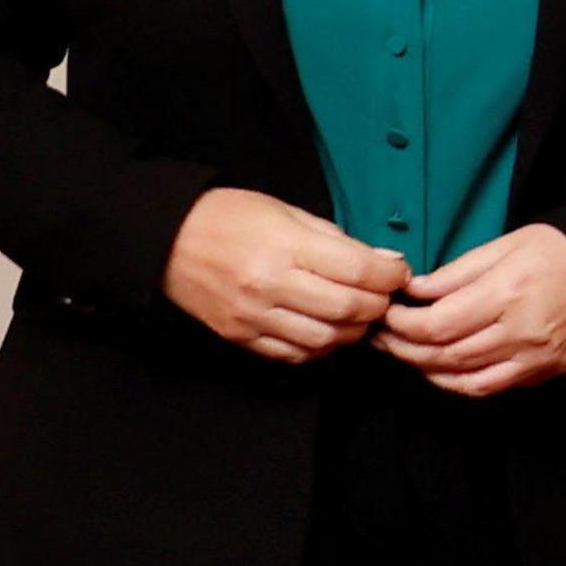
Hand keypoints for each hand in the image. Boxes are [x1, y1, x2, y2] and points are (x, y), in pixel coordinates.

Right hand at [162, 187, 412, 362]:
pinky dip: (321, 347)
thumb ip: (339, 240)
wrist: (167, 239)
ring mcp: (252, 315)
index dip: (391, 276)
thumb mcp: (289, 211)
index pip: (359, 271)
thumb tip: (386, 262)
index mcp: (286, 247)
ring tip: (359, 315)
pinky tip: (328, 330)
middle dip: (378, 306)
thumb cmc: (232, 216)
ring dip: (353, 331)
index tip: (398, 273)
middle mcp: (269, 285)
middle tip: (384, 296)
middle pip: (347, 310)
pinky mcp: (239, 336)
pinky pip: (293, 354)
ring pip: (324, 339)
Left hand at [372, 225, 565, 395]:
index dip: (401, 324)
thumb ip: (459, 271)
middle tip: (381, 337)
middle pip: (443, 355)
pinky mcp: (544, 371)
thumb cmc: (565, 249)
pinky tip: (442, 371)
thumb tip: (415, 291)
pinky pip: (489, 387)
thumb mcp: (509, 244)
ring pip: (462, 377)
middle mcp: (518, 331)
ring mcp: (533, 357)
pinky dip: (457, 384)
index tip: (386, 312)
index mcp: (506, 293)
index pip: (436, 324)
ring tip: (404, 353)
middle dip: (403, 348)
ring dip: (424, 368)